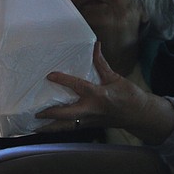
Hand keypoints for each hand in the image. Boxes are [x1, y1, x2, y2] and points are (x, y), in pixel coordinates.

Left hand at [36, 43, 173, 144]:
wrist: (139, 115)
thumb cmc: (129, 96)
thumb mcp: (116, 78)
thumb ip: (102, 64)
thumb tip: (96, 45)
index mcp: (99, 95)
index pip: (78, 86)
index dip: (63, 80)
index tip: (50, 75)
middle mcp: (92, 110)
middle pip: (67, 115)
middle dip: (50, 114)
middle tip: (36, 113)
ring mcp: (90, 121)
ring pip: (67, 127)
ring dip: (50, 128)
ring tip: (34, 128)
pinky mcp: (90, 126)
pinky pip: (71, 128)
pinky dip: (58, 128)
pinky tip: (47, 128)